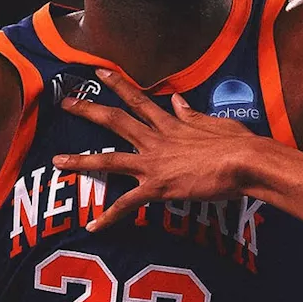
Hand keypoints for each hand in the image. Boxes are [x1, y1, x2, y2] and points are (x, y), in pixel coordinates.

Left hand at [52, 69, 270, 231]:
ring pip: (109, 159)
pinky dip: (109, 217)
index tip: (100, 73)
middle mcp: (157, 140)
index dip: (119, 85)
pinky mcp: (158, 187)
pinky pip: (127, 204)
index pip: (140, 101)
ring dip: (81, 161)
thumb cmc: (239, 143)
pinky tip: (92, 228)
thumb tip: (178, 101)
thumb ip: (192, 115)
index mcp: (172, 124)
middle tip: (66, 103)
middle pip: (115, 121)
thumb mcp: (215, 123)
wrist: (245, 162)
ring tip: (57, 162)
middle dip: (88, 110)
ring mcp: (154, 163)